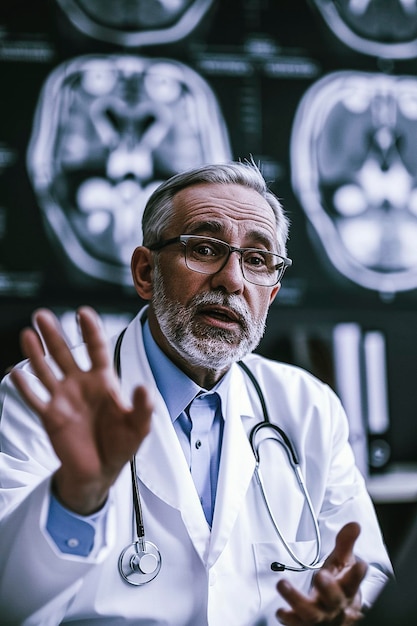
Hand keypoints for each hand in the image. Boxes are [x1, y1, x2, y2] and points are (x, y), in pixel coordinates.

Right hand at [11, 306, 151, 514]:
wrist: (101, 470)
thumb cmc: (121, 444)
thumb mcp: (138, 426)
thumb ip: (143, 407)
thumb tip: (144, 387)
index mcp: (104, 380)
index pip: (96, 348)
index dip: (90, 330)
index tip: (83, 312)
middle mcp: (80, 384)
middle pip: (64, 353)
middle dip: (54, 334)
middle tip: (42, 315)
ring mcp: (63, 398)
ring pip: (46, 370)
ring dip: (36, 353)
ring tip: (27, 334)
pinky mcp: (51, 416)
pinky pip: (35, 398)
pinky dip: (24, 386)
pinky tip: (14, 372)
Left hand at [276, 522, 367, 624]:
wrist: (336, 615)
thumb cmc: (338, 585)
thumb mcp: (343, 562)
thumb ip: (346, 543)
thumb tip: (354, 524)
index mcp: (347, 589)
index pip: (354, 581)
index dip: (357, 574)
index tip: (361, 564)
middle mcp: (335, 606)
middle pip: (334, 599)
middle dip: (328, 589)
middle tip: (320, 575)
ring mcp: (321, 617)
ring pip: (312, 613)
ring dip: (296, 600)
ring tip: (282, 584)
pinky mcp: (305, 624)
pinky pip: (297, 624)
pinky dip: (289, 619)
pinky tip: (280, 611)